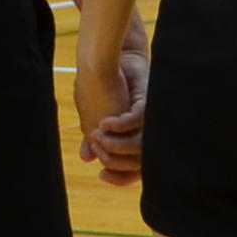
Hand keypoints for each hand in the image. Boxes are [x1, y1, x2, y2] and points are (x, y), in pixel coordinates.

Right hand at [74, 41, 143, 185]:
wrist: (106, 59)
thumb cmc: (102, 89)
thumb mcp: (95, 118)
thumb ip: (94, 140)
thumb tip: (87, 159)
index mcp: (137, 139)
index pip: (136, 170)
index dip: (121, 177)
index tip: (101, 176)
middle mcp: (147, 132)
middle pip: (139, 162)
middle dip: (115, 161)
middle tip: (97, 151)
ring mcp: (148, 118)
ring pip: (138, 144)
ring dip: (115, 144)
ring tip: (97, 134)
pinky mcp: (145, 101)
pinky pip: (135, 121)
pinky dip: (118, 125)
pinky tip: (104, 123)